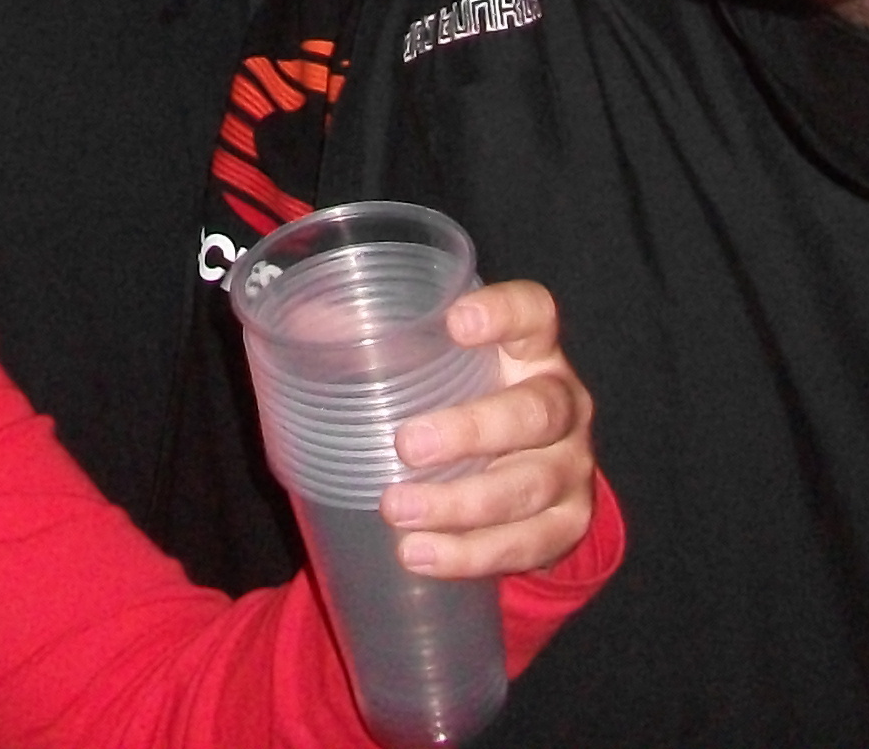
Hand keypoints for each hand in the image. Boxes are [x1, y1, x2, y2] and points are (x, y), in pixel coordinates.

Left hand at [376, 278, 598, 580]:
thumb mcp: (435, 371)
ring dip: (461, 504)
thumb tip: (296, 327)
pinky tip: (421, 555)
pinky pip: (527, 543)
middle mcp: (564, 404)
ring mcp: (572, 467)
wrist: (524, 484)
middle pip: (537, 411)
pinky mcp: (568, 525)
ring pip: (530, 485)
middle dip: (472, 430)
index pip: (535, 313)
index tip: (456, 322)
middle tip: (407, 445)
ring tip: (397, 512)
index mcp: (531, 351)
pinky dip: (471, 554)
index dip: (505, 313)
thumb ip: (375, 344)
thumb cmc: (462, 406)